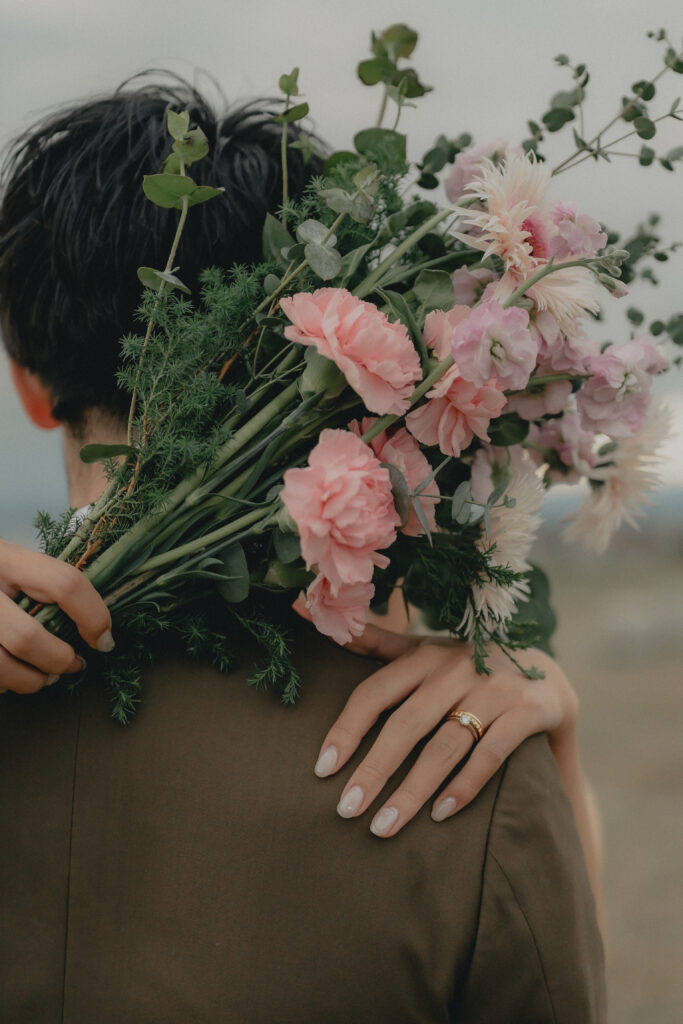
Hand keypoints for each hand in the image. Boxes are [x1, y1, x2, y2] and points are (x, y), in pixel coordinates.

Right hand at [0, 538, 113, 694]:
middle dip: (58, 660)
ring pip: (1, 668)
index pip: (64, 583)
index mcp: (4, 557)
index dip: (94, 616)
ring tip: (43, 678)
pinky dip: (3, 684)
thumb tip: (95, 625)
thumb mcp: (8, 560)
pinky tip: (9, 676)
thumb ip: (41, 582)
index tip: (104, 639)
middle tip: (72, 665)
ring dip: (31, 682)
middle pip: (27, 638)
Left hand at [310, 619, 578, 837]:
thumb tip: (303, 610)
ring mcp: (494, 689)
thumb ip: (372, 644)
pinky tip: (441, 815)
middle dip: (374, 769)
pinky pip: (491, 753)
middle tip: (346, 810)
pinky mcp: (527, 711)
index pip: (376, 692)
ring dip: (413, 789)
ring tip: (383, 827)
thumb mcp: (423, 652)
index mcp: (424, 655)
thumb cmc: (465, 669)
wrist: (545, 676)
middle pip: (406, 724)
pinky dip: (465, 785)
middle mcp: (456, 668)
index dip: (347, 729)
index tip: (322, 768)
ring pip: (445, 744)